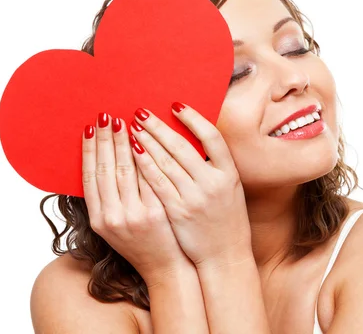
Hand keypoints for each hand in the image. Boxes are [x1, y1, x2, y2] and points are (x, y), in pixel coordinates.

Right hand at [81, 113, 192, 287]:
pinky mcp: (158, 212)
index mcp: (99, 219)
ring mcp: (136, 215)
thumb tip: (104, 160)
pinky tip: (148, 140)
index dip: (90, 150)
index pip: (90, 177)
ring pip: (127, 171)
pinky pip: (150, 179)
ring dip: (126, 142)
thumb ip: (108, 199)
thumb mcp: (115, 226)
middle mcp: (114, 217)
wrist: (165, 268)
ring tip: (127, 121)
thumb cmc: (140, 243)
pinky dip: (147, 158)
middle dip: (107, 139)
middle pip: (107, 169)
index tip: (91, 127)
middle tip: (108, 116)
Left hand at [127, 103, 251, 268]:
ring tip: (133, 126)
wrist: (225, 255)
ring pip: (165, 162)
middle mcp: (213, 183)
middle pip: (182, 146)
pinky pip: (156, 182)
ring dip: (147, 141)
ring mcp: (194, 198)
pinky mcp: (177, 211)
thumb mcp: (229, 189)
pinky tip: (133, 151)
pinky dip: (143, 164)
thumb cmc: (227, 221)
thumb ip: (214, 167)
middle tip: (141, 112)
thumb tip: (190, 140)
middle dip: (159, 126)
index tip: (176, 106)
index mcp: (229, 174)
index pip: (211, 137)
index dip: (193, 118)